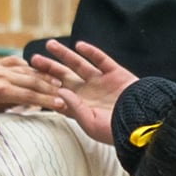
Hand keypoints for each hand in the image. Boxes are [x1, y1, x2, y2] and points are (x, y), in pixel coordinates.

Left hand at [0, 38, 139, 132]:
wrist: (146, 122)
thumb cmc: (118, 130)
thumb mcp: (92, 124)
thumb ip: (75, 109)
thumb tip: (59, 92)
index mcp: (80, 106)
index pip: (57, 94)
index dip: (44, 86)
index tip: (29, 78)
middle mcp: (88, 92)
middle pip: (63, 77)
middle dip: (48, 68)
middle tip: (33, 60)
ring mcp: (101, 81)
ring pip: (79, 65)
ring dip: (65, 55)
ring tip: (50, 45)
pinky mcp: (115, 73)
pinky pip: (101, 59)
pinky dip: (91, 52)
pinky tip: (79, 45)